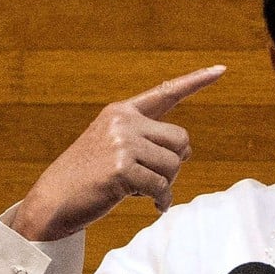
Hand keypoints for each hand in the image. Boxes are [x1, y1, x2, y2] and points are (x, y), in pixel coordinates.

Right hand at [12, 65, 225, 240]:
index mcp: (122, 112)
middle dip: (175, 163)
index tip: (221, 69)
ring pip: (175, 165)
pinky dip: (160, 199)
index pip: (166, 93)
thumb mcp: (113, 148)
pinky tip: (149, 204)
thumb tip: (186, 151)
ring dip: (165, 184)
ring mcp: (122, 143)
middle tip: (155, 178)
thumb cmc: (89, 178)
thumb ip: (147, 141)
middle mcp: (123, 121)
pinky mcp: (122, 168)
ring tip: (142, 190)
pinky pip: (162, 186)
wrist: (53, 201)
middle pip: (181, 140)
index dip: (196, 81)